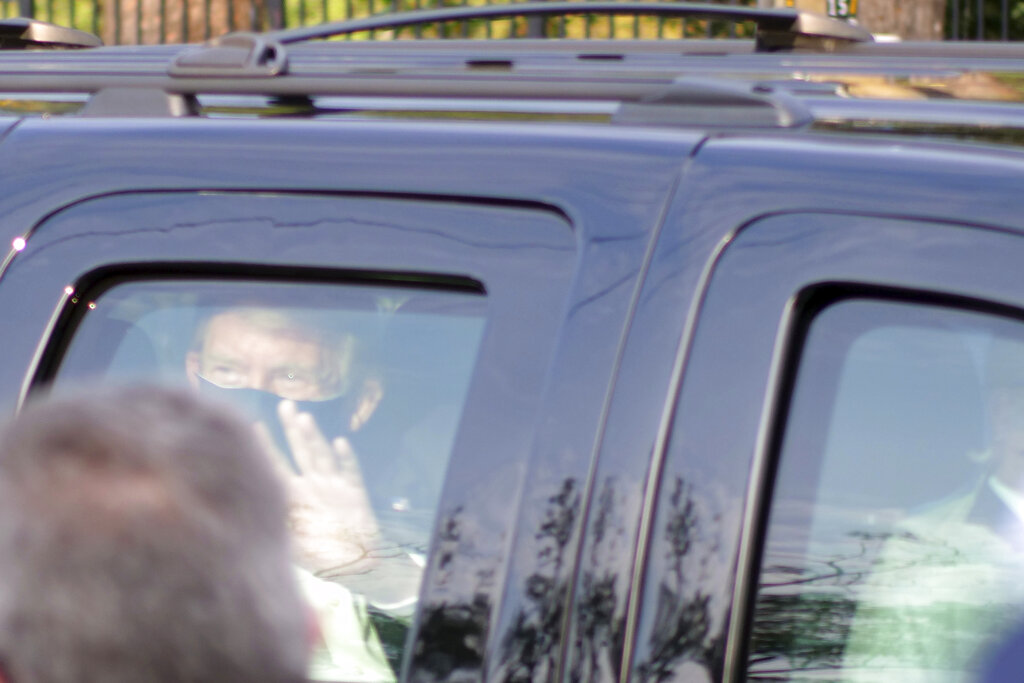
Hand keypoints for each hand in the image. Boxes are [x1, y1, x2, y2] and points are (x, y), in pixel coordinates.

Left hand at [256, 400, 379, 574]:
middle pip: (300, 450)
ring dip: (313, 438)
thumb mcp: (287, 543)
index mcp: (294, 495)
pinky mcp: (355, 493)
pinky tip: (339, 443)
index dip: (265, 446)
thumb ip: (270, 524)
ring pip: (321, 456)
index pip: (276, 465)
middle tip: (284, 404)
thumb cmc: (319, 557)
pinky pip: (350, 472)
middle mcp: (313, 485)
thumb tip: (241, 512)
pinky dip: (345, 458)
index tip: (251, 425)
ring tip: (304, 418)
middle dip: (291, 428)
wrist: (354, 566)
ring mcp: (334, 487)